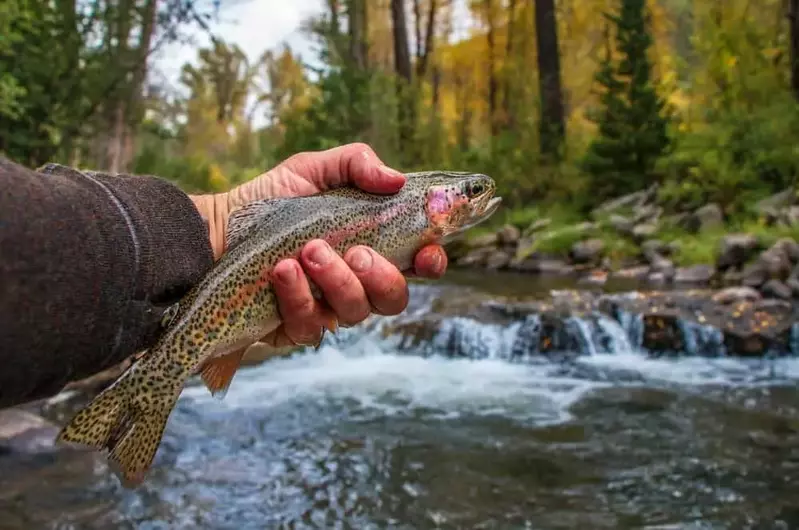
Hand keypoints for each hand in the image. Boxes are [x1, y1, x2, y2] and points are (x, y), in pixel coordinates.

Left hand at [189, 143, 447, 346]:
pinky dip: (299, 297)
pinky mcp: (295, 328)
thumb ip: (356, 164)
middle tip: (354, 251)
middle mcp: (355, 283)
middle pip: (393, 299)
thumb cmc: (269, 201)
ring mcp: (327, 309)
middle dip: (381, 277)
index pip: (417, 265)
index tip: (425, 253)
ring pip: (355, 313)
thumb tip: (395, 179)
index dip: (431, 262)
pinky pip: (311, 325)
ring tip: (308, 251)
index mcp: (370, 246)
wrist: (215, 229)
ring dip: (337, 281)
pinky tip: (282, 271)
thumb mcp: (311, 169)